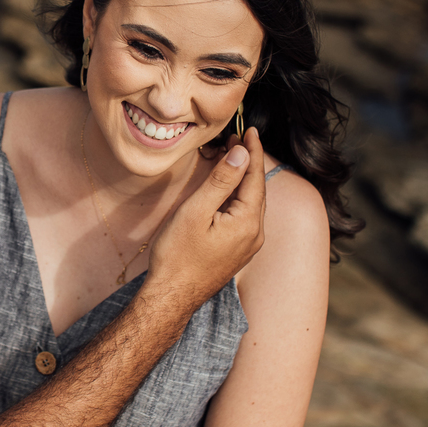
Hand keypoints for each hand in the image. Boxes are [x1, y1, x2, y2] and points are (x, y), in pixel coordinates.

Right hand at [146, 127, 266, 303]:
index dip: (252, 151)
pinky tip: (228, 190)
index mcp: (248, 223)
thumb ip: (220, 182)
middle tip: (238, 138)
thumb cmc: (177, 255)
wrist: (171, 297)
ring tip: (233, 158)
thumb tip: (240, 155)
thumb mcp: (196, 211)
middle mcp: (255, 235)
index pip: (254, 178)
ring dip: (243, 180)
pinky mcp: (237, 252)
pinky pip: (245, 217)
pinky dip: (239, 197)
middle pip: (256, 190)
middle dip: (248, 162)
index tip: (249, 129)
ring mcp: (248, 246)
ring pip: (251, 204)